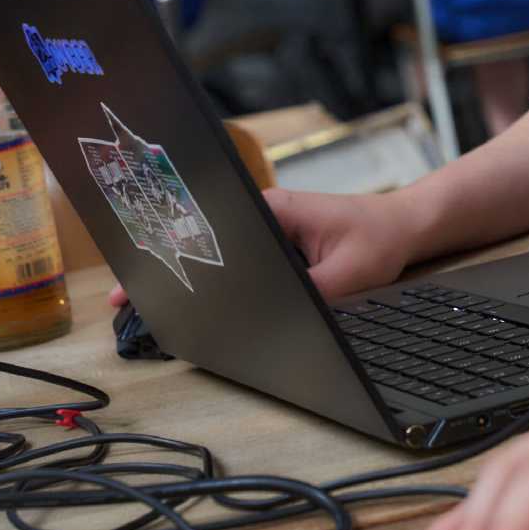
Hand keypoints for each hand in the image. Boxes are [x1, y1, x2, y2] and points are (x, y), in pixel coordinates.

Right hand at [106, 186, 415, 312]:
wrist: (406, 227)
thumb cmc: (379, 239)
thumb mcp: (346, 275)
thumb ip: (306, 297)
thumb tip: (268, 319)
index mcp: (272, 210)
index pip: (211, 227)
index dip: (169, 251)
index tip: (139, 278)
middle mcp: (264, 215)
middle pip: (204, 239)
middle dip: (163, 267)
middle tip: (122, 301)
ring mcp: (269, 230)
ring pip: (219, 252)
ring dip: (188, 274)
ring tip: (146, 306)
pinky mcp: (279, 246)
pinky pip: (240, 263)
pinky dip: (216, 280)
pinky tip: (197, 303)